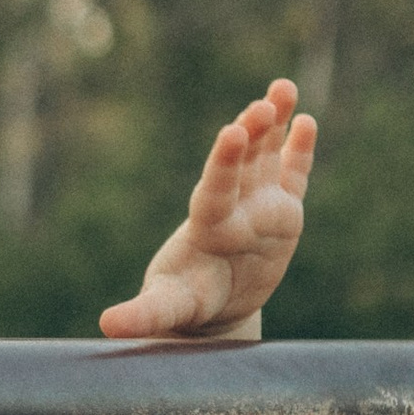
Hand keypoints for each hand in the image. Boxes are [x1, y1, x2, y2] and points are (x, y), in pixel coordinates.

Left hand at [100, 80, 317, 342]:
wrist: (211, 305)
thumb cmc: (185, 303)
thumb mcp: (166, 309)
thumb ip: (144, 314)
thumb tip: (108, 327)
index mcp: (206, 225)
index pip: (214, 188)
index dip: (223, 162)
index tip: (231, 132)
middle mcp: (233, 206)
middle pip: (243, 164)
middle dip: (252, 134)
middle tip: (261, 105)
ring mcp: (258, 205)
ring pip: (267, 157)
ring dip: (274, 123)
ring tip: (282, 87)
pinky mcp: (282, 211)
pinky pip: (292, 175)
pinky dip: (299, 150)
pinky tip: (305, 121)